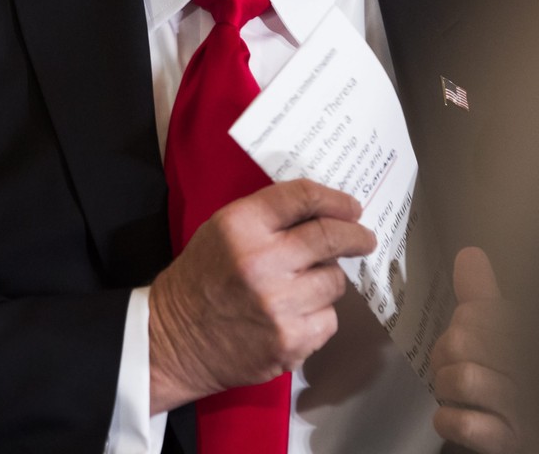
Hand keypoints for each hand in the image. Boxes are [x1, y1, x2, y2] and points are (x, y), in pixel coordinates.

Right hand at [147, 179, 376, 413]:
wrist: (174, 340)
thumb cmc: (202, 279)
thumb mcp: (223, 231)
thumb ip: (269, 218)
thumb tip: (326, 212)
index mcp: (241, 226)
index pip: (303, 197)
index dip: (335, 199)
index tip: (351, 206)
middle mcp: (261, 262)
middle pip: (330, 236)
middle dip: (355, 235)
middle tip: (364, 238)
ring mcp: (278, 305)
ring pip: (334, 281)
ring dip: (326, 280)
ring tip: (301, 286)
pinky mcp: (290, 341)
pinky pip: (328, 319)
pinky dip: (318, 315)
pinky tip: (293, 315)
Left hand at [432, 247, 520, 452]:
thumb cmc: (522, 380)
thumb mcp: (508, 335)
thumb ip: (485, 298)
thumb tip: (469, 254)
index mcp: (532, 333)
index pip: (476, 310)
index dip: (462, 321)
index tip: (471, 332)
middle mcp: (532, 368)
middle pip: (459, 342)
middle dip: (445, 354)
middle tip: (457, 364)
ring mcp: (523, 410)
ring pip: (461, 379)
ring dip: (445, 387)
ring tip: (457, 390)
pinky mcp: (509, 442)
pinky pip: (463, 424)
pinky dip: (448, 420)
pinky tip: (456, 416)